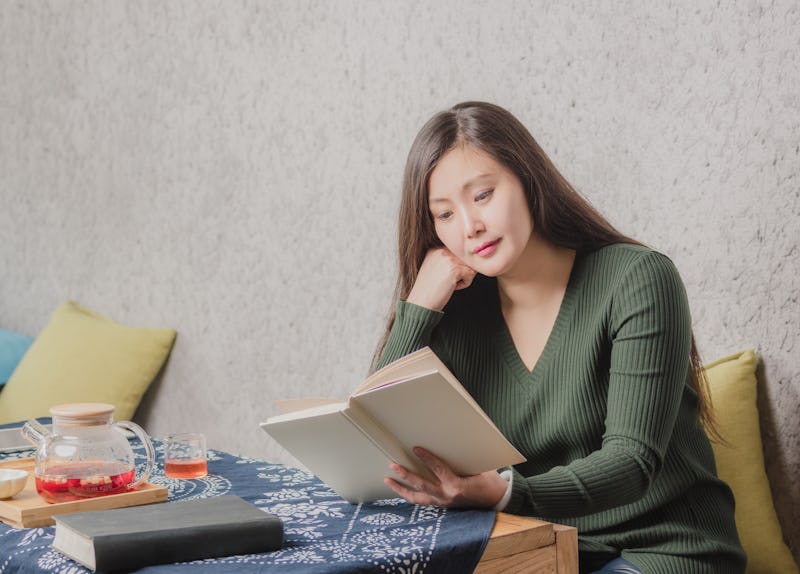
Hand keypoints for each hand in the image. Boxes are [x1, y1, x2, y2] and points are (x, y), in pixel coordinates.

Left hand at [384, 447, 508, 508]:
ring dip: (401, 489)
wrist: (497, 500)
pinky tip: (401, 489)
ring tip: (388, 480)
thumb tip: (448, 444)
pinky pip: (422, 501)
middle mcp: (447, 496)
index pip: (438, 469)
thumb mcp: (478, 467)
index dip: (426, 458)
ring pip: (417, 498)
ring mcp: (443, 503)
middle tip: (393, 465)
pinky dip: (411, 495)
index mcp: (456, 486)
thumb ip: (461, 460)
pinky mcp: (442, 505)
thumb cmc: (489, 481)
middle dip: (405, 475)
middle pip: (421, 485)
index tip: (416, 448)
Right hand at [407, 248, 476, 310]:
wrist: (421, 302)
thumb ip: (448, 260)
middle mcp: (441, 250)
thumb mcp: (435, 268)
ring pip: (469, 266)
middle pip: (465, 258)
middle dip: (461, 272)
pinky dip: (464, 284)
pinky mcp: (454, 269)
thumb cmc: (429, 290)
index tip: (445, 278)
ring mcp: (448, 259)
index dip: (456, 267)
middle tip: (447, 282)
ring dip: (463, 277)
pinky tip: (451, 287)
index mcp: (435, 249)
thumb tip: (469, 258)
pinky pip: (470, 274)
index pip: (458, 253)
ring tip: (449, 284)